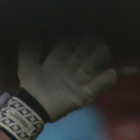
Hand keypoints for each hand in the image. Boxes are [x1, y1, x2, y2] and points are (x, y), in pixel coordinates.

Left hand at [0, 38, 116, 139]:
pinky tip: (112, 73)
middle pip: (82, 55)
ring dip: (98, 59)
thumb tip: (32, 33)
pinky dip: (104, 81)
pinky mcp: (81, 96)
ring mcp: (76, 83)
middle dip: (90, 45)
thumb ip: (29, 50)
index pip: (68, 47)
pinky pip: (96, 87)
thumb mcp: (27, 66)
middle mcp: (68, 70)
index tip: (81, 29)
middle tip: (97, 36)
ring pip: (90, 68)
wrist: (32, 109)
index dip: (74, 38)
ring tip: (105, 50)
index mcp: (55, 62)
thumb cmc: (29, 87)